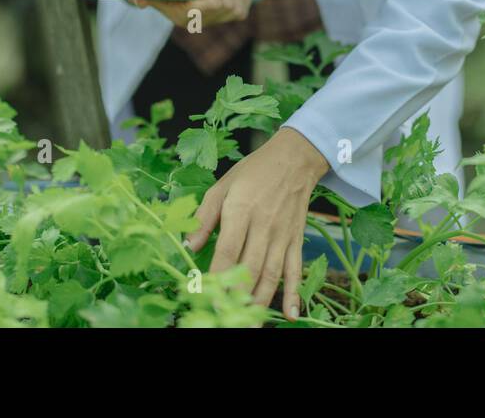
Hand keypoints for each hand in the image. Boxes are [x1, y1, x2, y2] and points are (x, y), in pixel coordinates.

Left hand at [185, 127, 330, 320]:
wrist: (294, 159)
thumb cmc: (253, 171)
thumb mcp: (223, 186)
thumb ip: (204, 217)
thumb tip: (188, 246)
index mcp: (241, 210)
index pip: (228, 250)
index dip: (218, 277)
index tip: (207, 297)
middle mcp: (264, 225)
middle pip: (250, 268)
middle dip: (237, 297)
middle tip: (225, 318)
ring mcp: (282, 235)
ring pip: (272, 274)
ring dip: (261, 303)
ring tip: (250, 325)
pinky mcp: (296, 240)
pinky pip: (296, 270)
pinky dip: (294, 294)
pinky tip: (291, 315)